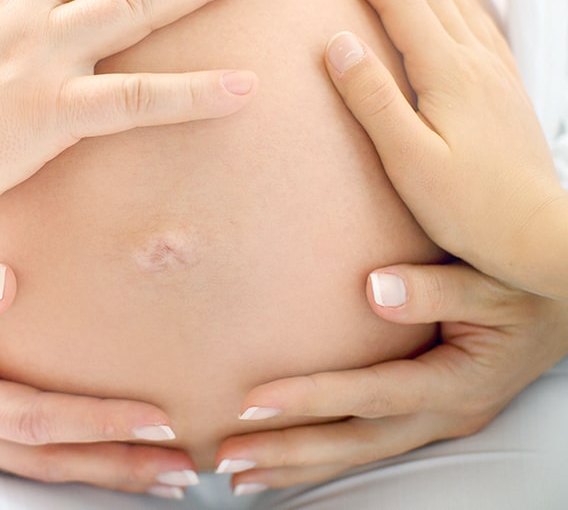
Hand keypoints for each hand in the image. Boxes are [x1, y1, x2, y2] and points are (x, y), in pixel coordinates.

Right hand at [0, 247, 199, 499]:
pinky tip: (121, 453)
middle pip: (49, 460)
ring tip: (172, 474)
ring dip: (109, 472)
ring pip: (46, 467)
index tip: (154, 417)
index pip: (31, 420)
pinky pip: (35, 454)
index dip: (94, 422)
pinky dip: (83, 457)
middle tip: (185, 466)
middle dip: (119, 465)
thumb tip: (3, 283)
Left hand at [213, 262, 567, 493]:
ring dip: (296, 466)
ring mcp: (432, 422)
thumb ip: (439, 289)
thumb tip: (375, 288)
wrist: (563, 311)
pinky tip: (281, 463)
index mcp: (456, 381)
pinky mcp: (423, 418)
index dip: (312, 399)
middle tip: (227, 458)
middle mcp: (441, 413)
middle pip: (354, 442)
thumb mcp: (496, 284)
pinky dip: (320, 457)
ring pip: (356, 454)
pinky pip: (364, 444)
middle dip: (288, 453)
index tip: (251, 401)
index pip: (371, 396)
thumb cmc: (527, 290)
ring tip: (237, 476)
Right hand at [318, 0, 567, 296]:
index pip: (397, 1)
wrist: (539, 233)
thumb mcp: (409, 161)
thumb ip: (373, 99)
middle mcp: (475, 59)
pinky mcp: (502, 86)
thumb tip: (338, 44)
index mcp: (448, 73)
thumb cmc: (473, 209)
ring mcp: (493, 69)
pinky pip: (473, 17)